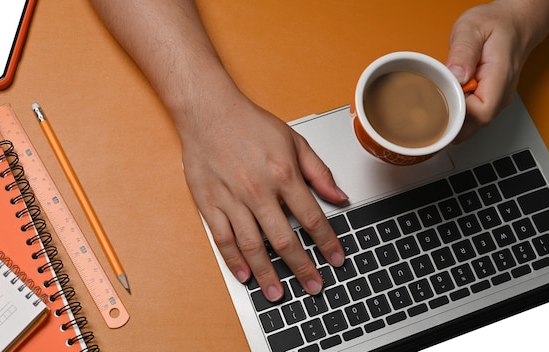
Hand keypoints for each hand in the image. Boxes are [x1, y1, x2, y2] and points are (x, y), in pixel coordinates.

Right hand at [180, 94, 347, 301]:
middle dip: (302, 268)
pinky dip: (234, 260)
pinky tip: (244, 275)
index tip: (336, 259)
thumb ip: (319, 172)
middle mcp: (258, 190)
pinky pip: (223, 239)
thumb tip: (340, 197)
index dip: (327, 243)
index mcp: (283, 174)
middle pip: (284, 240)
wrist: (208, 111)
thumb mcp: (294, 140)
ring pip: (253, 246)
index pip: (311, 218)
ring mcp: (232, 199)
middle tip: (313, 286)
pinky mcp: (209, 203)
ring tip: (278, 293)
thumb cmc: (249, 124)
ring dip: (267, 273)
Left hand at [446, 2, 526, 141]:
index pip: (481, 113)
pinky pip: (468, 118)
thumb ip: (463, 51)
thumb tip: (456, 75)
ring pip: (468, 127)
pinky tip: (447, 97)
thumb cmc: (496, 24)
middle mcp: (499, 97)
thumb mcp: (473, 28)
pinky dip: (454, 112)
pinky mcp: (487, 102)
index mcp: (499, 80)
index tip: (445, 94)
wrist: (514, 24)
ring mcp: (494, 102)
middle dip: (449, 120)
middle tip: (435, 99)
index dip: (459, 110)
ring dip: (450, 117)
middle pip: (472, 128)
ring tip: (441, 95)